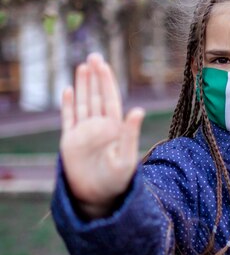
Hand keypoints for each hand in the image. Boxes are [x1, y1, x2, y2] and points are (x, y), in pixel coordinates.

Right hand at [59, 52, 144, 217]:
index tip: (104, 65)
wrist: (98, 198)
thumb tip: (138, 109)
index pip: (110, 99)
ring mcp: (84, 132)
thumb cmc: (117, 180)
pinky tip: (68, 89)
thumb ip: (130, 133)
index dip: (107, 81)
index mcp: (114, 127)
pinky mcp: (70, 141)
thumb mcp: (126, 157)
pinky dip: (68, 104)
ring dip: (82, 85)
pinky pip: (68, 118)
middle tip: (93, 56)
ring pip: (83, 103)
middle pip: (96, 96)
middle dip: (95, 76)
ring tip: (82, 66)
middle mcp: (99, 126)